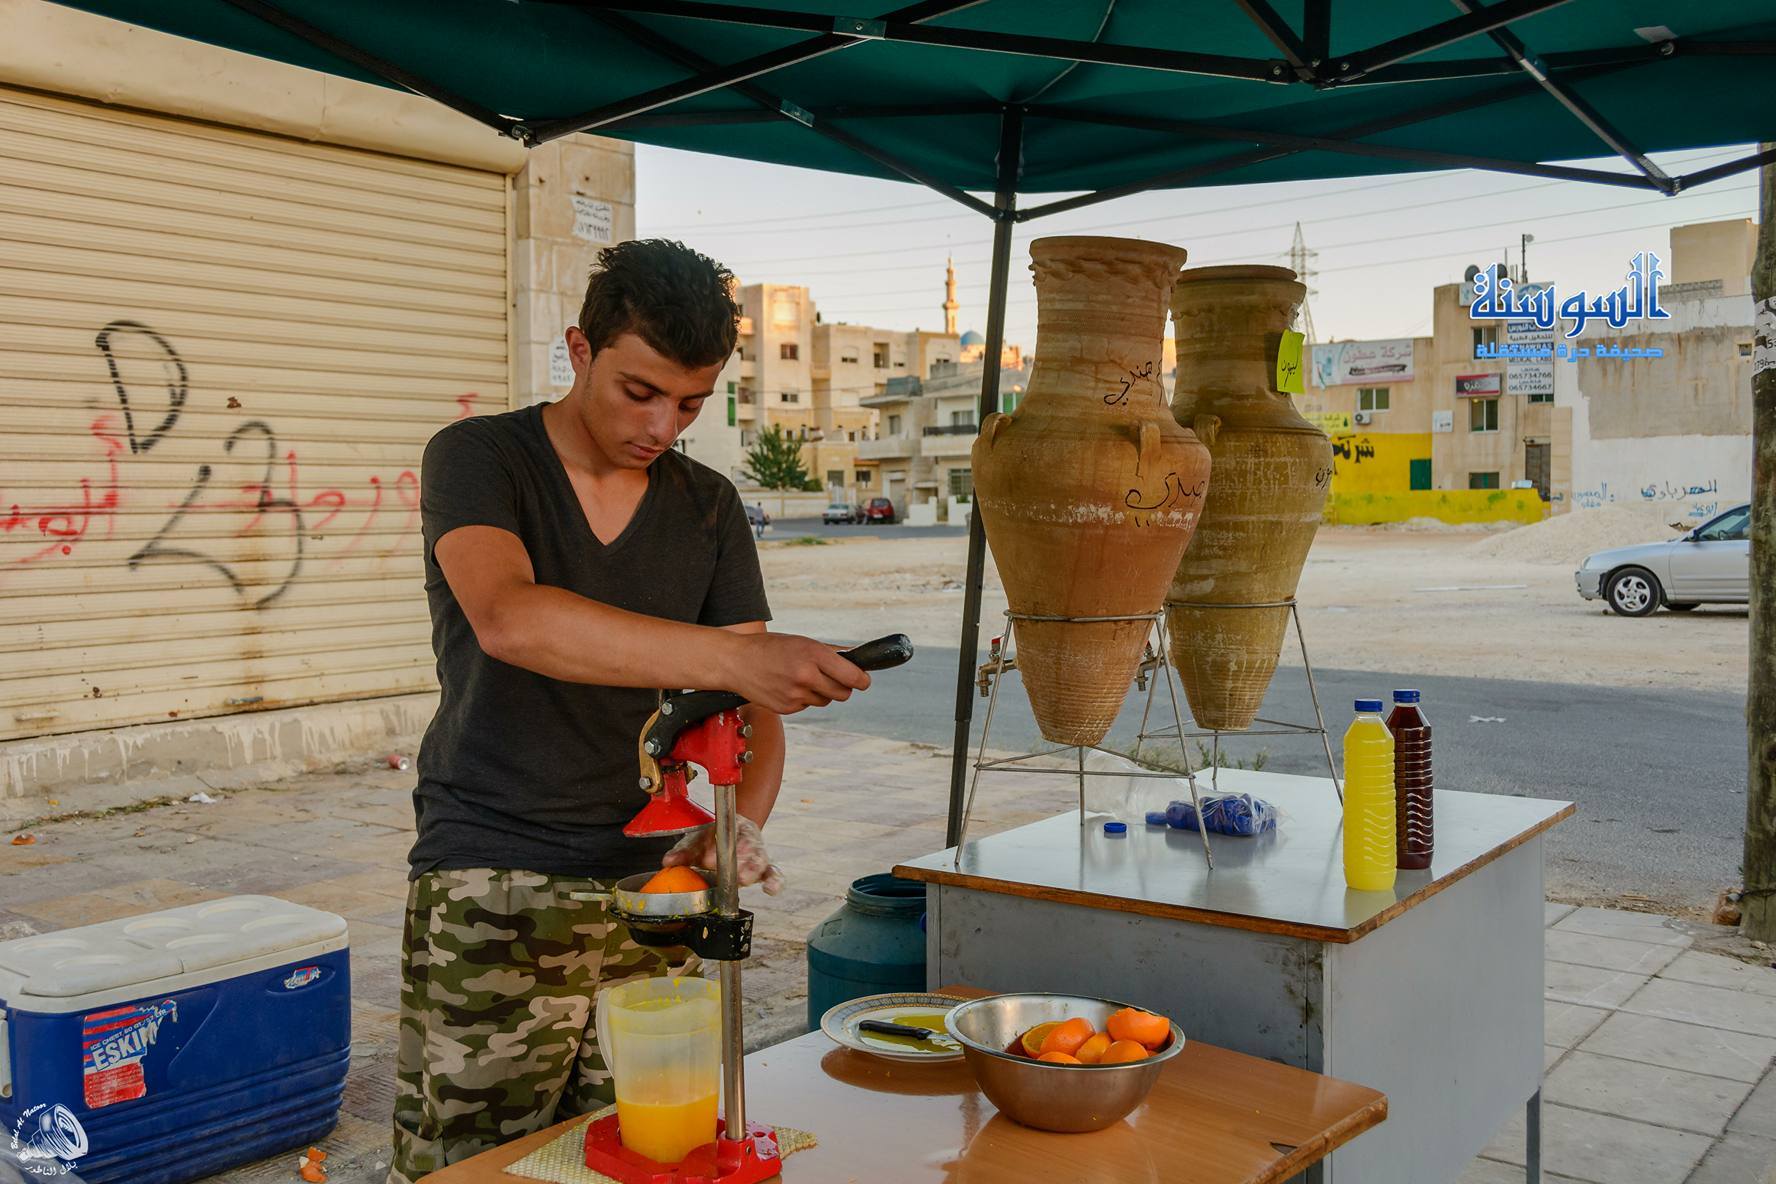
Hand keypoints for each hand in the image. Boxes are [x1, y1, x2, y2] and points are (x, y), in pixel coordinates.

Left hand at [662, 818, 784, 894]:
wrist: (729, 834)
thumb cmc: (711, 839)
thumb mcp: (696, 841)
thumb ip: (683, 851)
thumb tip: (668, 862)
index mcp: (732, 827)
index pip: (728, 833)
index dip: (718, 847)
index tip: (707, 859)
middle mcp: (748, 839)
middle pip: (747, 847)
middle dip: (736, 861)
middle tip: (725, 871)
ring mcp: (758, 854)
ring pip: (760, 860)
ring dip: (752, 871)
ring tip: (744, 879)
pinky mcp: (764, 870)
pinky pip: (774, 873)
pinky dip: (775, 881)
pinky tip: (771, 888)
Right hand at [725, 633, 869, 714]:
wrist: (736, 662)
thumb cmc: (769, 648)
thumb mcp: (801, 642)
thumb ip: (830, 652)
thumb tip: (855, 658)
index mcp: (813, 655)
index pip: (852, 676)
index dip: (862, 680)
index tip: (863, 680)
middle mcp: (806, 676)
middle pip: (843, 693)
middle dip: (843, 687)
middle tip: (834, 678)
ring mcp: (796, 695)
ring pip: (825, 701)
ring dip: (821, 692)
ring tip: (802, 678)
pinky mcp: (787, 708)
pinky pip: (808, 705)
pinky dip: (804, 698)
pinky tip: (789, 685)